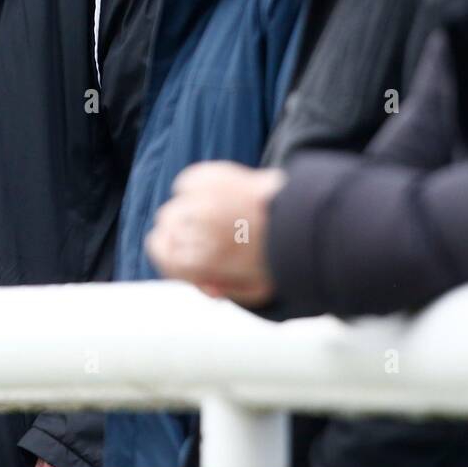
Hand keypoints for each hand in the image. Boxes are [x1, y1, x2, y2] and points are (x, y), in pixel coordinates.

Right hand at [145, 161, 285, 305]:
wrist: (305, 218)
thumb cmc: (284, 254)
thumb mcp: (257, 290)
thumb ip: (225, 290)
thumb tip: (207, 288)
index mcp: (201, 260)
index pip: (162, 253)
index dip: (170, 255)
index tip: (184, 253)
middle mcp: (195, 230)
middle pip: (166, 226)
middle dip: (180, 232)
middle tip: (200, 233)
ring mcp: (202, 200)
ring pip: (176, 203)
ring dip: (188, 208)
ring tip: (213, 211)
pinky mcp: (213, 176)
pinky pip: (189, 181)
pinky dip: (196, 186)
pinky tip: (217, 193)